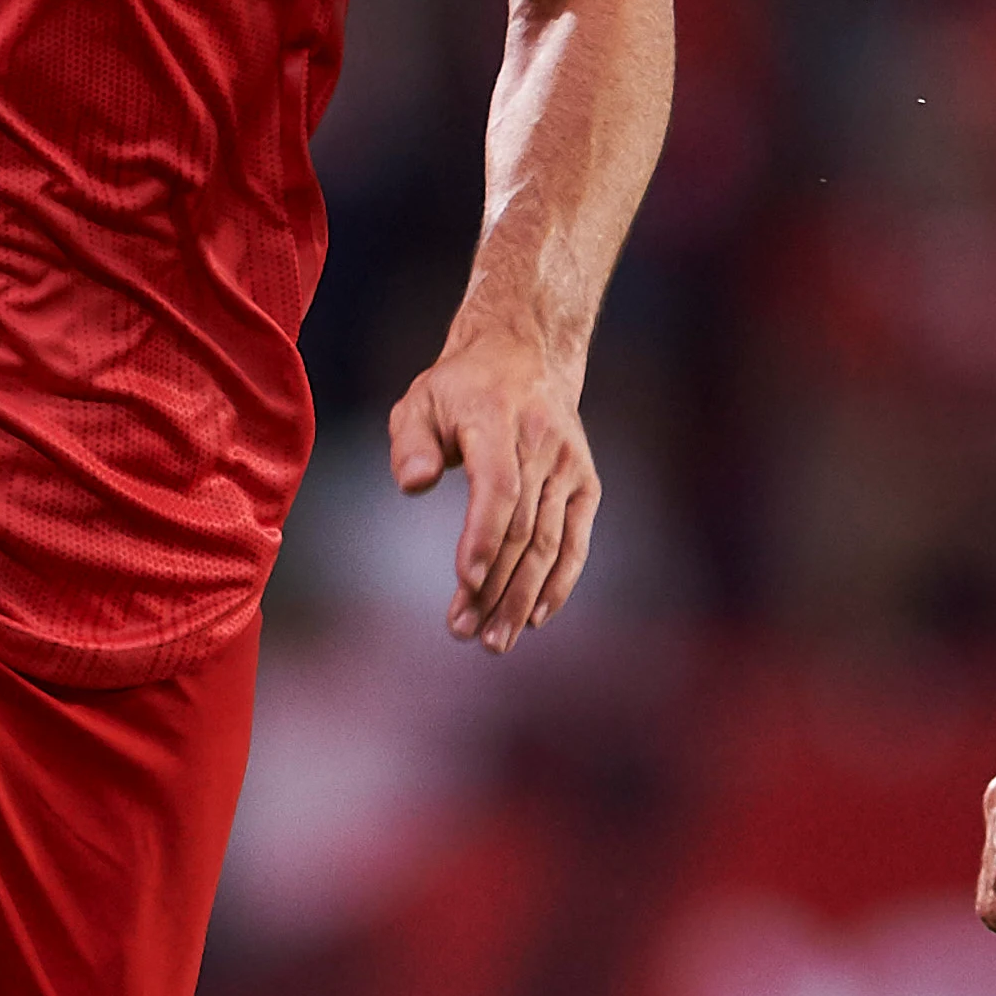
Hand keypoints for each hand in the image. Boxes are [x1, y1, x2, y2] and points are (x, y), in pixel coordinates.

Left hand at [386, 318, 597, 651]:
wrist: (525, 354)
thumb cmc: (460, 389)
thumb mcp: (421, 400)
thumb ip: (410, 443)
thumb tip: (413, 484)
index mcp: (497, 418)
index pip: (498, 486)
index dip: (484, 537)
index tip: (465, 582)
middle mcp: (541, 444)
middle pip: (523, 528)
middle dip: (495, 586)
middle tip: (465, 632)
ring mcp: (568, 465)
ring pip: (549, 542)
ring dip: (521, 597)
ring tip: (493, 640)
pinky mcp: (585, 483)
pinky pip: (576, 541)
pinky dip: (559, 583)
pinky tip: (534, 618)